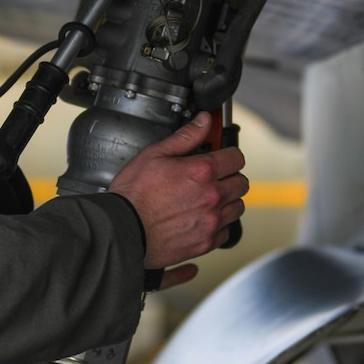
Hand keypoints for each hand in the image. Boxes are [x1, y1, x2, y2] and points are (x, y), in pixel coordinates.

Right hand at [109, 114, 248, 283]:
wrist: (122, 231)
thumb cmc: (133, 195)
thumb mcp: (155, 155)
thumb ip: (186, 136)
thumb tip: (204, 121)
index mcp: (202, 172)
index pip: (236, 158)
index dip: (228, 155)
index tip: (221, 158)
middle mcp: (212, 197)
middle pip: (241, 183)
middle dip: (230, 177)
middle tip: (214, 179)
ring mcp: (211, 221)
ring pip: (237, 208)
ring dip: (228, 201)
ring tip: (208, 199)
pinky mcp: (205, 242)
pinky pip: (226, 232)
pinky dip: (218, 225)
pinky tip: (202, 219)